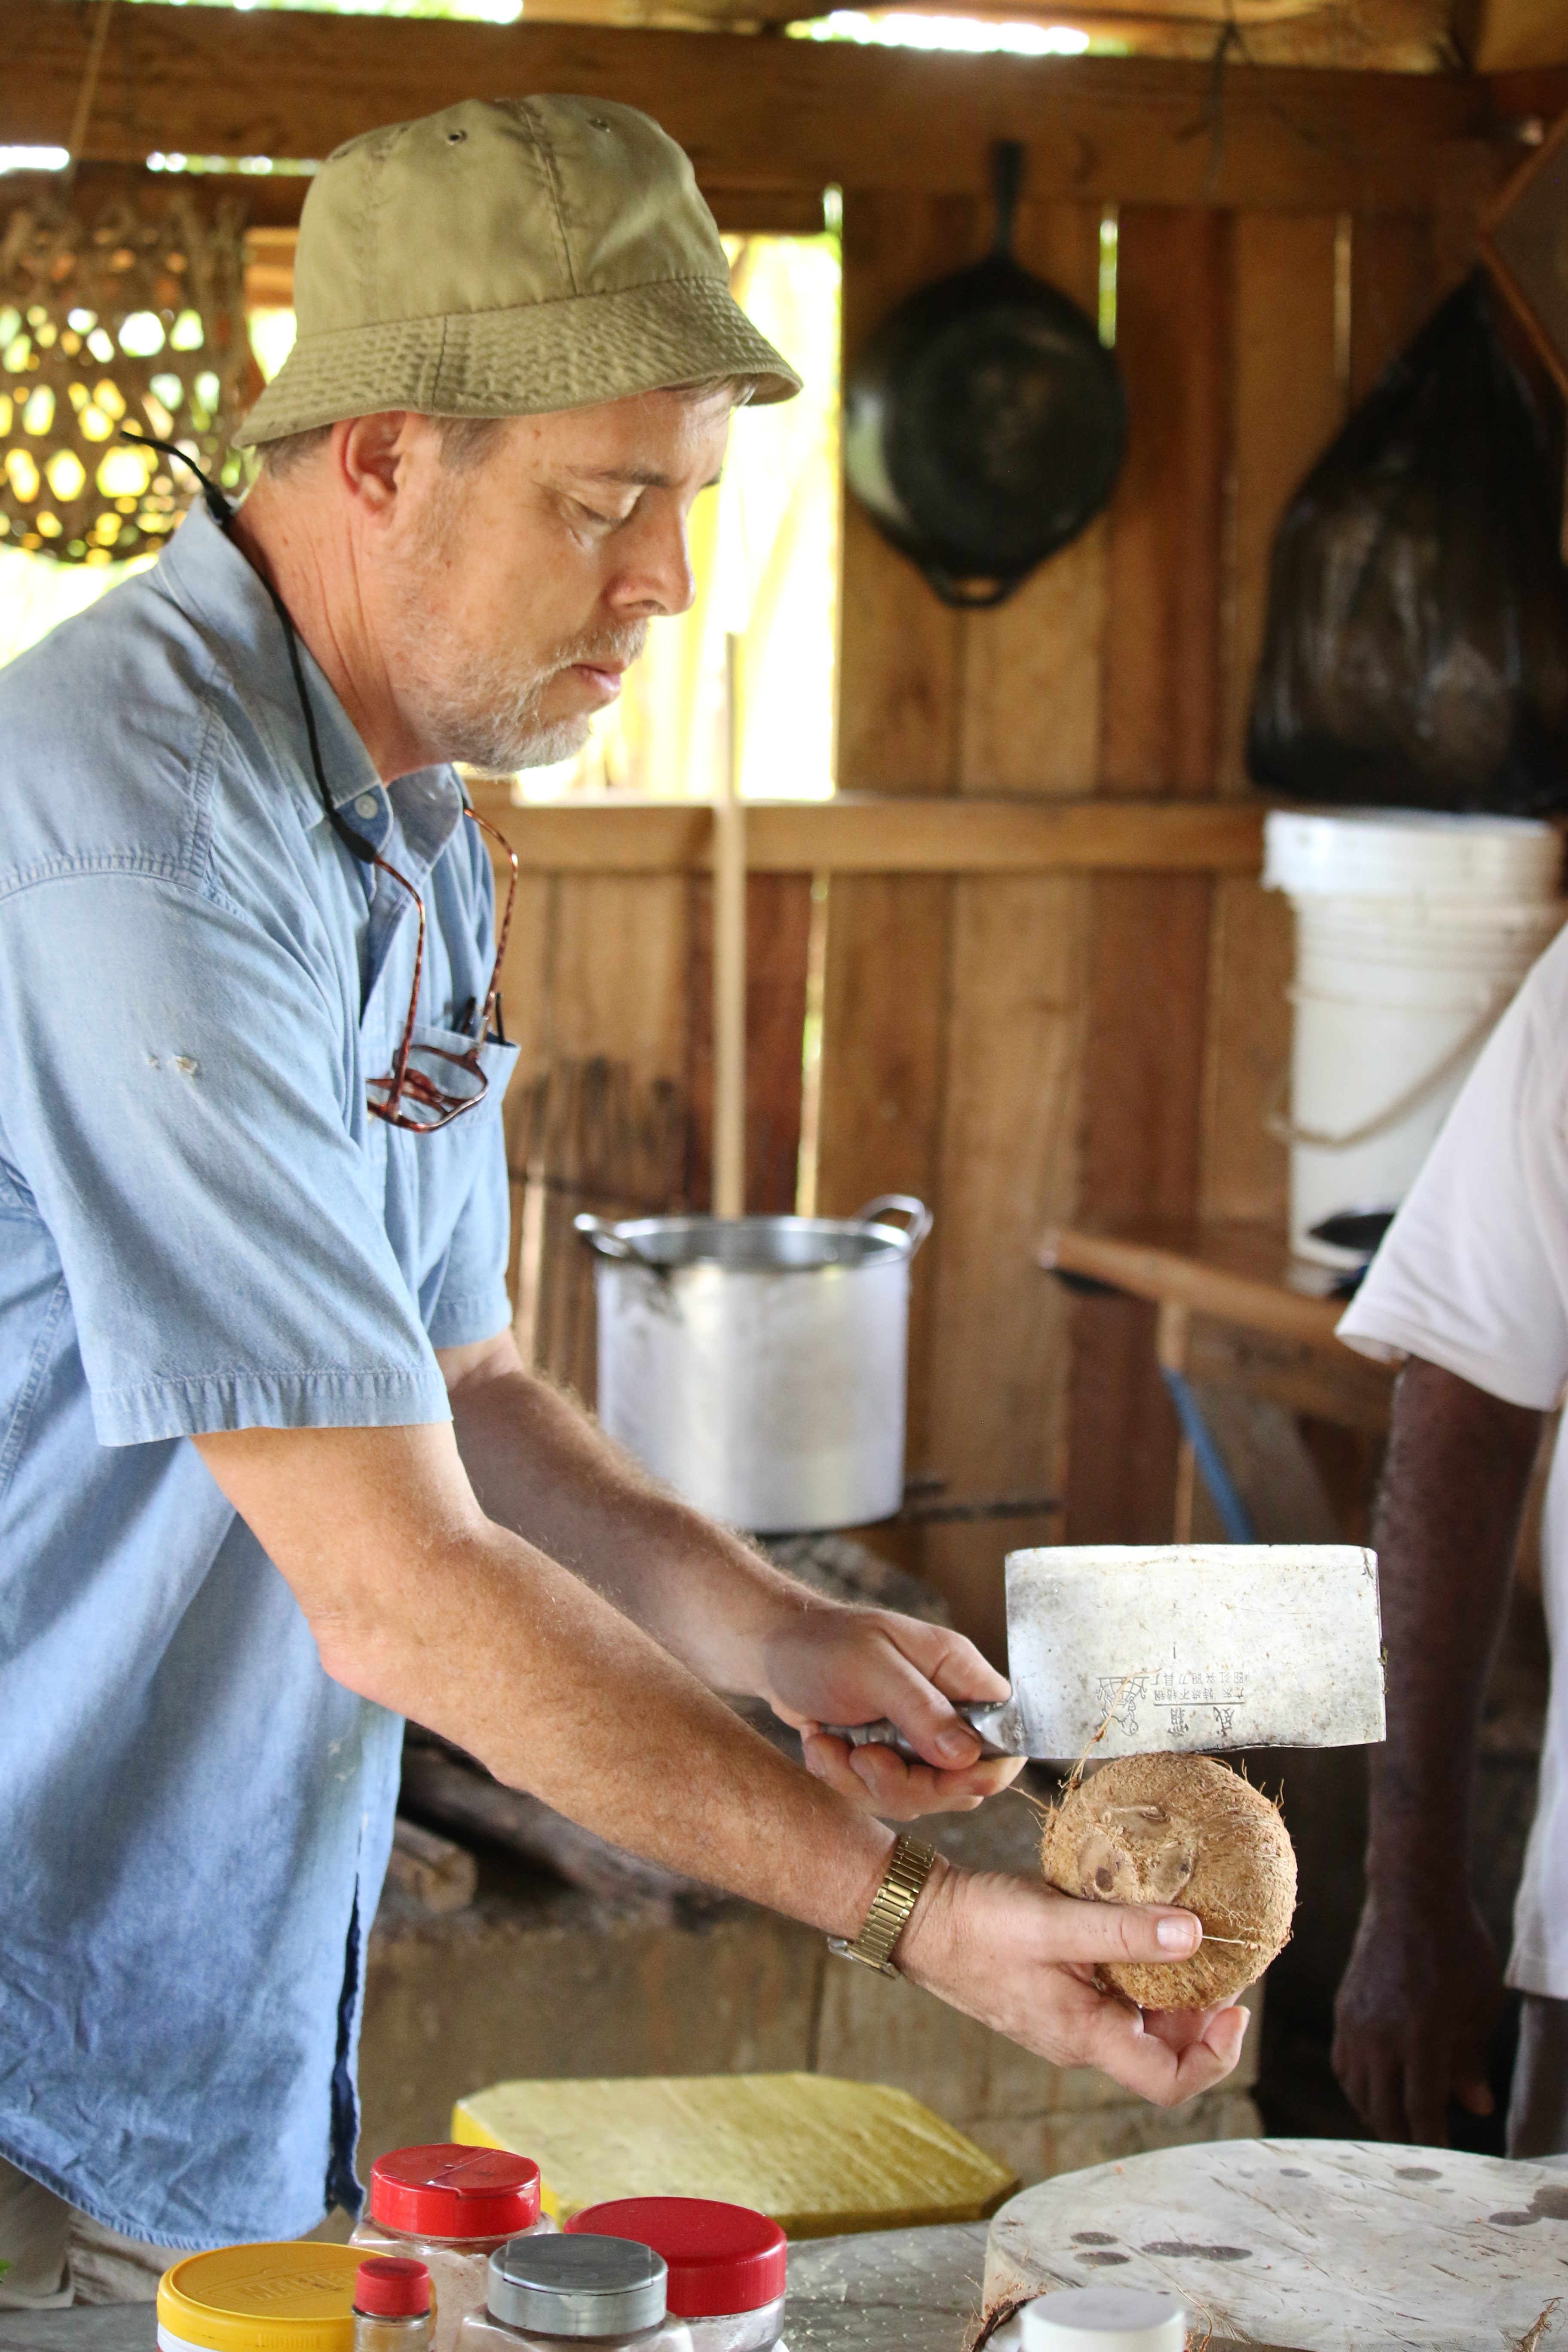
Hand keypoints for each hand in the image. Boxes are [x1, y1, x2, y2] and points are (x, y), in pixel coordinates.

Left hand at [758, 1604, 1022, 1817]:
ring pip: (918, 1797)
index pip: (1006, 1734)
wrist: (770, 1651)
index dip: (987, 1768)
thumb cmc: (821, 1643)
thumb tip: (968, 1757)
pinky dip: (843, 1780)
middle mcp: (945, 1711)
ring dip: (865, 1781)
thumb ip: (921, 1710)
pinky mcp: (885, 1761)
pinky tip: (820, 1745)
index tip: (946, 1777)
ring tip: (829, 1744)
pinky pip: (879, 1797)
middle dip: (907, 1783)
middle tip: (863, 1757)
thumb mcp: (872, 1667)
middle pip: (962, 1782)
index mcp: (957, 1674)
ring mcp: (915, 1741)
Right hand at [899, 1862, 1249, 2104]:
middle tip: (1221, 1958)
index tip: (1235, 2007)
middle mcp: (1080, 2040)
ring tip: (1186, 1936)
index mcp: (1085, 2037)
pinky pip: (1113, 1999)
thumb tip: (1195, 1935)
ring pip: (1139, 2023)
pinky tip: (1138, 1928)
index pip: (1170, 2083)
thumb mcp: (1056, 1922)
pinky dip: (1138, 1972)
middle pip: (1163, 2052)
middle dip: (1201, 2013)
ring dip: (1171, 1989)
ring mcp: (1066, 2020)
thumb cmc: (979, 1925)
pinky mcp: (1055, 1996)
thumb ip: (1125, 1932)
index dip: (1216, 2056)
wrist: (920, 1919)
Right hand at [1332, 1890, 1502, 2142]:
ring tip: (1399, 2125)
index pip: (1422, 2109)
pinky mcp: (1344, 2007)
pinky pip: (1343, 2062)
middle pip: (1384, 2108)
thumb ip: (1472, 2061)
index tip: (1445, 2157)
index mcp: (1421, 2035)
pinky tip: (1375, 2089)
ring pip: (1358, 2089)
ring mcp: (1356, 2020)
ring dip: (1377, 2114)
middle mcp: (1381, 2033)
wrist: (1411, 1895)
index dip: (1433, 2141)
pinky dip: (1358, 2086)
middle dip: (1403, 2136)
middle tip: (1422, 2150)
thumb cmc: (1458, 1947)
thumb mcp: (1479, 2005)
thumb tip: (1475, 2108)